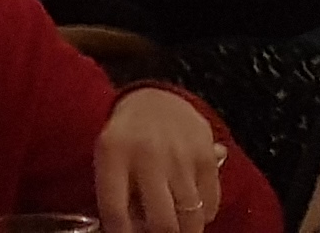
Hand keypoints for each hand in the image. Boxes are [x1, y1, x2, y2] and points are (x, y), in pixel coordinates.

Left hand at [93, 86, 224, 232]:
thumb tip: (127, 232)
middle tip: (155, 230)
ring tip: (173, 223)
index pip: (115, 211)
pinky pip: (211, 206)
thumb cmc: (128, 137)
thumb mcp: (108, 158)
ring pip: (190, 218)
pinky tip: (189, 207)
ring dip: (183, 229)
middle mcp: (149, 154)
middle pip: (162, 222)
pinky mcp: (207, 157)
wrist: (158, 100)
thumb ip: (115, 193)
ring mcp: (181, 156)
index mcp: (114, 153)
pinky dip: (202, 215)